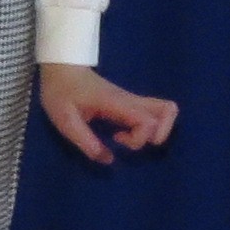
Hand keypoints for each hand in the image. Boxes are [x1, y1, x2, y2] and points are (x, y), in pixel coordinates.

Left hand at [42, 62, 178, 167]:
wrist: (61, 68)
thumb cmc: (61, 91)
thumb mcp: (65, 120)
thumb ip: (86, 141)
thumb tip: (109, 160)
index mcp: (116, 103)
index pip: (147, 121)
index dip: (138, 139)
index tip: (116, 139)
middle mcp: (130, 100)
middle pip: (168, 110)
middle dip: (160, 134)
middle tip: (134, 142)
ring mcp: (132, 99)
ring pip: (166, 109)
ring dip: (158, 129)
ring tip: (133, 139)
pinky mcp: (130, 101)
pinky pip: (154, 111)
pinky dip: (151, 126)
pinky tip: (128, 132)